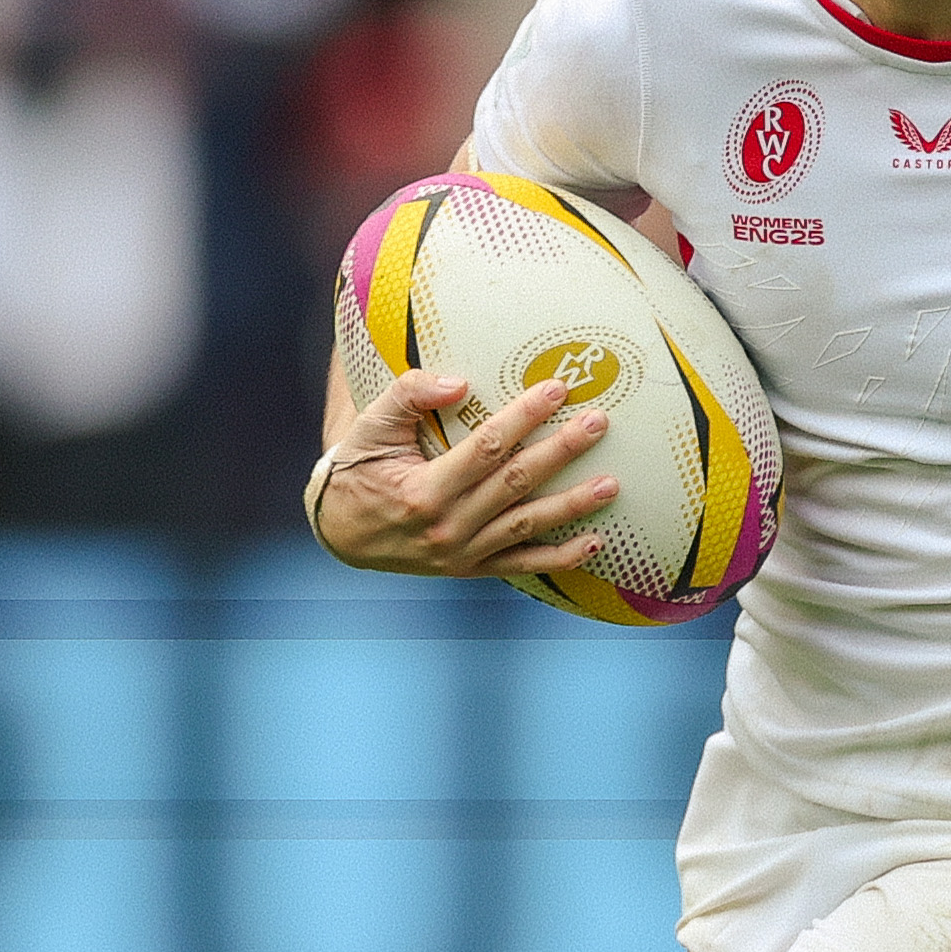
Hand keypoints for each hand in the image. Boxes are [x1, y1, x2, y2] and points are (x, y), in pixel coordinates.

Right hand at [311, 370, 616, 577]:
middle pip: (516, 484)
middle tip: (598, 424)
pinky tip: (595, 544)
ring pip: (527, 526)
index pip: (487, 447)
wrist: (338, 530)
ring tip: (612, 484)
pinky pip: (521, 565)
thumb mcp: (369, 426)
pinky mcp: (471, 569)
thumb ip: (408, 395)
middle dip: (561, 452)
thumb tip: (459, 383)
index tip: (557, 389)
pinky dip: (559, 558)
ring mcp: (462, 553)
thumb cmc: (357, 467)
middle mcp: (448, 527)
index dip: (524, 417)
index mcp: (424, 491)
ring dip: (572, 506)